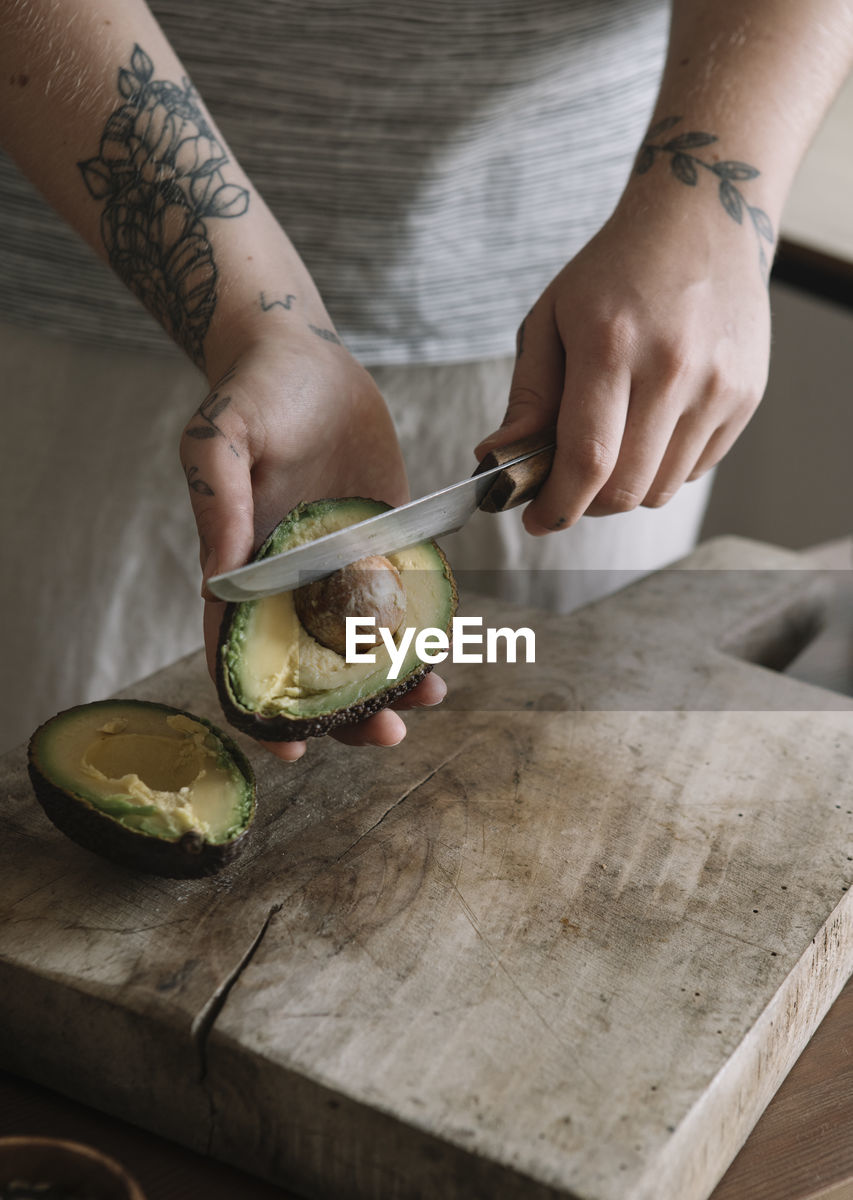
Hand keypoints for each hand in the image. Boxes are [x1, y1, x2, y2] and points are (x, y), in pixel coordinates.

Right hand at [179, 323, 445, 760]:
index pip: (241, 655)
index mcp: (240, 569)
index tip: (289, 749)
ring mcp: (336, 567)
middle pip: (311, 668)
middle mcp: (288, 580)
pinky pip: (400, 600)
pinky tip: (446, 650)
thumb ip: (218, 502)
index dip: (260, 709)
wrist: (302, 354)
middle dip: (344, 712)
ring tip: (428, 696)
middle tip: (385, 732)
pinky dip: (419, 631)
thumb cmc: (250, 393)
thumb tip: (219, 577)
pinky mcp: (380, 544)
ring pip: (361, 645)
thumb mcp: (219, 438)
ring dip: (390, 681)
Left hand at [475, 191, 771, 532]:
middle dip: (586, 506)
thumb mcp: (551, 319)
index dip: (557, 505)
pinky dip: (662, 467)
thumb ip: (528, 396)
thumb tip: (498, 458)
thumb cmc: (614, 273)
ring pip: (661, 489)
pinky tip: (648, 427)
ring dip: (624, 489)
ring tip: (608, 450)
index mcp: (612, 344)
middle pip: (626, 489)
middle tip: (565, 490)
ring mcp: (718, 384)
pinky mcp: (746, 395)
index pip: (587, 459)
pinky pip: (695, 469)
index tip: (535, 520)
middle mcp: (674, 367)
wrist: (703, 220)